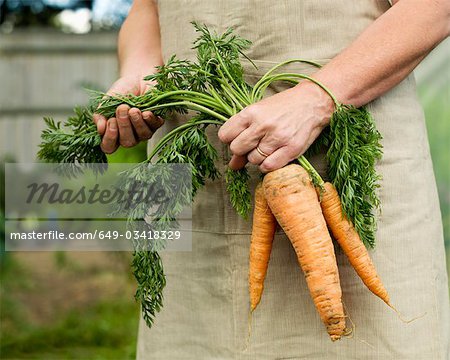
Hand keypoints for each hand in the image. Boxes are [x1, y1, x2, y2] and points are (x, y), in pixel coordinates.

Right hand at [93, 74, 163, 153]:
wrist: (137, 78)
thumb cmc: (121, 91)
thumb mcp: (107, 101)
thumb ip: (100, 115)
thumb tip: (100, 129)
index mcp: (115, 133)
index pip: (109, 147)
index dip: (109, 139)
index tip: (111, 121)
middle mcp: (130, 135)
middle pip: (127, 142)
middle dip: (124, 126)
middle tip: (122, 109)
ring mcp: (145, 131)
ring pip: (143, 136)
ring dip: (137, 122)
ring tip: (134, 109)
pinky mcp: (157, 123)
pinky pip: (154, 127)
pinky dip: (149, 119)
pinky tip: (146, 111)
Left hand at [218, 81, 334, 171]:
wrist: (312, 102)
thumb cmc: (283, 107)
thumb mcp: (259, 113)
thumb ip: (243, 134)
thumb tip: (232, 164)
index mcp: (251, 112)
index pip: (225, 135)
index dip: (230, 139)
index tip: (239, 137)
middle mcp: (262, 125)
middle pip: (237, 149)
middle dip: (242, 150)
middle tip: (254, 143)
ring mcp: (277, 138)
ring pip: (253, 160)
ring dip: (257, 157)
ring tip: (268, 145)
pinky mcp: (291, 149)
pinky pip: (268, 167)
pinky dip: (267, 165)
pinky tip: (273, 155)